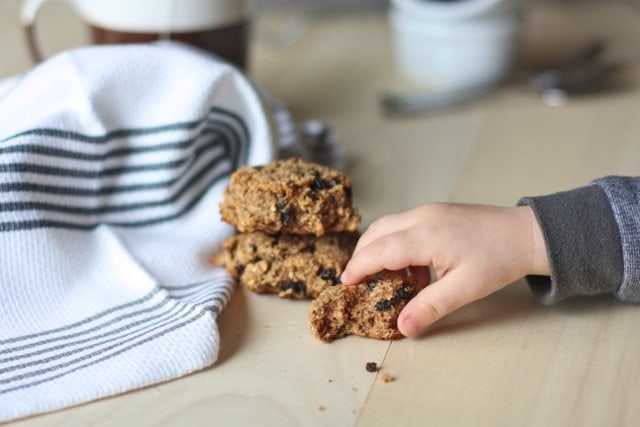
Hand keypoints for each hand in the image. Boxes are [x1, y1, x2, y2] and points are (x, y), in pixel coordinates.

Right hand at [340, 203, 548, 336]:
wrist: (526, 233)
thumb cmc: (499, 259)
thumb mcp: (465, 289)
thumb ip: (430, 306)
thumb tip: (402, 327)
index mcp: (425, 235)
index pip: (378, 250)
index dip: (358, 267)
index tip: (346, 284)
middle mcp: (421, 217)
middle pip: (376, 233)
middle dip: (362, 256)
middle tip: (360, 282)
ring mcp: (428, 211)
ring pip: (388, 226)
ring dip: (380, 250)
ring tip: (388, 279)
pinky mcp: (436, 212)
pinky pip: (404, 226)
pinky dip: (397, 245)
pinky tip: (415, 269)